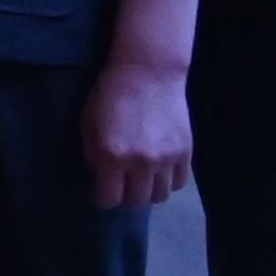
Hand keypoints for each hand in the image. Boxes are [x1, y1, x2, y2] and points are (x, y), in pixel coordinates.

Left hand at [87, 59, 196, 211]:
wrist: (148, 72)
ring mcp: (167, 159)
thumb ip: (93, 157)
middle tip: (123, 185)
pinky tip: (159, 171)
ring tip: (142, 178)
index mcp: (111, 156)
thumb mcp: (88, 125)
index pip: (109, 199)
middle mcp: (141, 162)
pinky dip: (168, 182)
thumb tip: (102, 180)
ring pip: (160, 196)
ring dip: (148, 191)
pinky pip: (178, 184)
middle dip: (126, 197)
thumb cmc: (109, 96)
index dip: (103, 198)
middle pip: (137, 202)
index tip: (102, 190)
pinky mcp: (186, 153)